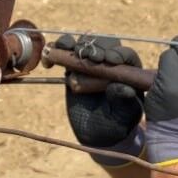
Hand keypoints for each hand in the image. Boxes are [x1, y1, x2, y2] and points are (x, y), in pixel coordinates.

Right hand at [55, 34, 144, 166]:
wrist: (96, 134)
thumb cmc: (115, 124)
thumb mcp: (123, 116)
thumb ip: (124, 102)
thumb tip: (125, 88)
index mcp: (129, 71)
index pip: (125, 55)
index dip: (118, 53)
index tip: (110, 59)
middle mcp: (110, 63)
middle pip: (102, 44)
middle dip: (94, 47)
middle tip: (88, 57)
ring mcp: (90, 63)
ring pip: (82, 43)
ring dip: (73, 44)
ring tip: (66, 53)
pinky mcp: (72, 68)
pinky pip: (62, 53)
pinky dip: (54, 52)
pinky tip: (48, 61)